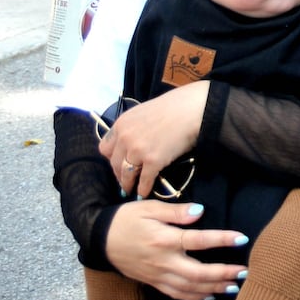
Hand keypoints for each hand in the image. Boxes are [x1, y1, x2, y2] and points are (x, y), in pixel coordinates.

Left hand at [99, 83, 209, 199]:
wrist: (193, 109)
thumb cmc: (175, 106)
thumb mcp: (145, 112)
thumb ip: (135, 127)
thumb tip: (136, 139)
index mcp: (121, 124)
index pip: (105, 148)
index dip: (112, 157)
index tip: (119, 162)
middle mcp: (125, 138)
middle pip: (114, 163)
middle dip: (118, 174)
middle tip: (124, 180)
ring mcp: (138, 150)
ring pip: (126, 174)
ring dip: (127, 184)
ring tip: (130, 190)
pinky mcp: (153, 161)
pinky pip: (144, 180)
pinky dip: (143, 188)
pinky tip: (144, 192)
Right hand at [105, 200, 247, 299]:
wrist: (100, 239)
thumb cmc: (127, 219)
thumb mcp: (149, 208)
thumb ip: (176, 211)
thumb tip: (200, 211)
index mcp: (164, 240)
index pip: (198, 240)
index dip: (222, 240)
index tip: (242, 238)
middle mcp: (162, 261)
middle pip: (197, 273)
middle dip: (223, 274)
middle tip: (244, 272)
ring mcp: (158, 275)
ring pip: (189, 288)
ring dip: (213, 288)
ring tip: (234, 286)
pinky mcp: (153, 282)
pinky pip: (176, 294)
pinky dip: (195, 297)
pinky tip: (210, 296)